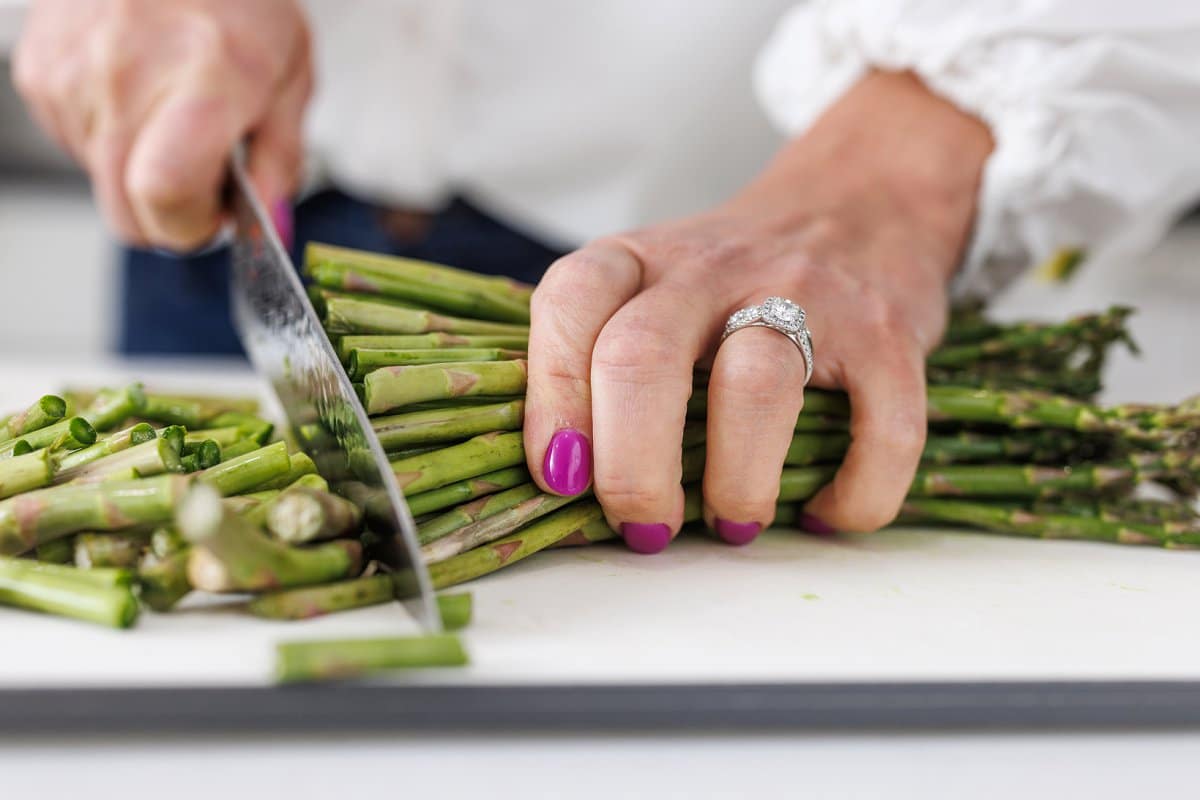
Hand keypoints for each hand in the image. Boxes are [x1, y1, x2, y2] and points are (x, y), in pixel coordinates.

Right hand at [13, 0, 311, 249]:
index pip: (167, 195)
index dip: (190, 228)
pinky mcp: (40, 69)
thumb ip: (280, 161)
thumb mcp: (290, 78)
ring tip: (170, 112)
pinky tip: (136, 93)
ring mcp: (74, 74)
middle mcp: (128, 80)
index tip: (213, 220)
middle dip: (167, 215)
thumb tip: (267, 227)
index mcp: (204, 84)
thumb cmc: (239, 1)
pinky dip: (108, 136)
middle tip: (200, 178)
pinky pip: (73, 142)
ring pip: (100, 180)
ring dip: (137, 170)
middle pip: (126, 210)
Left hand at [523, 71, 993, 551]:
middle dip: (631, 468)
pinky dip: (854, 495)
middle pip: (642, 358)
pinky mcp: (887, 334)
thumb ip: (602, 357)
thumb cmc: (737, 274)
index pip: (570, 305)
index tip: (562, 476)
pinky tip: (828, 513)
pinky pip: (881, 429)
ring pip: (754, 387)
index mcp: (642, 259)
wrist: (864, 199)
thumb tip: (563, 485)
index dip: (553, 399)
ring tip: (734, 524)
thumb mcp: (653, 283)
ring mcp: (807, 294)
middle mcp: (714, 268)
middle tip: (644, 527)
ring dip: (736, 483)